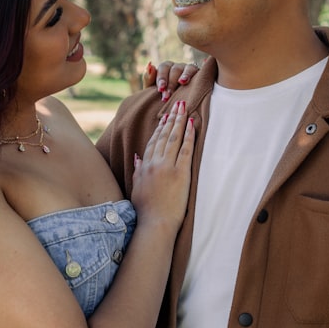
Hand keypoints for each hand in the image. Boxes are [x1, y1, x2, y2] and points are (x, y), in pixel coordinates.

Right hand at [131, 100, 193, 229]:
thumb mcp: (136, 188)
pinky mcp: (180, 173)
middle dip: (171, 118)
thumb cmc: (145, 210)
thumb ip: (137, 171)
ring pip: (173, 138)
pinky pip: (185, 150)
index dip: (159, 127)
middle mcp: (155, 163)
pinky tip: (192, 124)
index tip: (164, 116)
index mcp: (145, 166)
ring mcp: (167, 167)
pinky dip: (188, 135)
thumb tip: (136, 158)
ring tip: (183, 108)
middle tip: (177, 104)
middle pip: (163, 135)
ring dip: (179, 121)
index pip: (153, 142)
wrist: (155, 223)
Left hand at [143, 60, 200, 100]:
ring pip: (185, 68)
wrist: (176, 107)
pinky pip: (195, 70)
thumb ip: (149, 79)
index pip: (163, 68)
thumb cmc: (163, 96)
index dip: (162, 78)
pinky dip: (191, 74)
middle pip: (174, 70)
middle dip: (170, 83)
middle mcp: (176, 67)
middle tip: (167, 96)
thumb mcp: (152, 90)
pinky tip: (188, 80)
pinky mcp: (197, 74)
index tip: (161, 89)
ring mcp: (188, 69)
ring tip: (181, 82)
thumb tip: (149, 66)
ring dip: (183, 76)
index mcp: (165, 68)